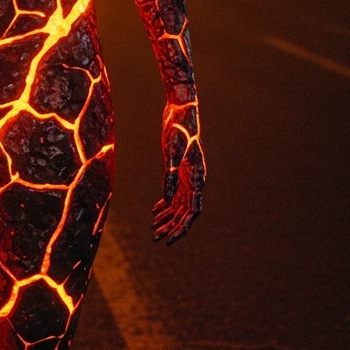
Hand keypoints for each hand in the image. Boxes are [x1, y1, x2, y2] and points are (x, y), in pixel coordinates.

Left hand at [152, 99, 204, 245]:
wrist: (181, 109)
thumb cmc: (178, 128)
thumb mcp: (171, 152)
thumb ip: (170, 177)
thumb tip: (168, 201)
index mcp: (196, 178)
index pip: (192, 211)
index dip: (182, 227)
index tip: (169, 240)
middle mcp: (194, 179)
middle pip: (184, 212)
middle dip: (171, 226)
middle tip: (156, 238)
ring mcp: (187, 175)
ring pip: (179, 204)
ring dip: (167, 217)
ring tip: (153, 229)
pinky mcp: (179, 168)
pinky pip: (175, 192)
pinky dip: (166, 203)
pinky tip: (155, 210)